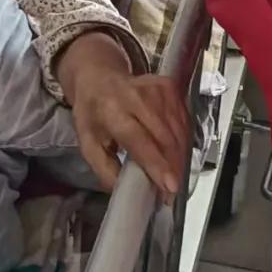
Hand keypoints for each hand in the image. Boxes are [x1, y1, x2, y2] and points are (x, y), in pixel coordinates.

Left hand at [56, 32, 189, 195]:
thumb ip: (105, 170)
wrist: (99, 77)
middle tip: (170, 193)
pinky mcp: (169, 86)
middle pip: (164, 137)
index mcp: (111, 110)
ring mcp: (156, 88)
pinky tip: (174, 153)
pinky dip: (182, 142)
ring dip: (179, 158)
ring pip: (178, 131)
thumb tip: (127, 191)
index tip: (171, 186)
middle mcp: (136, 96)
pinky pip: (184, 121)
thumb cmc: (93, 114)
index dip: (156, 163)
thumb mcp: (87, 144)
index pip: (139, 139)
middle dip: (172, 168)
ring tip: (172, 176)